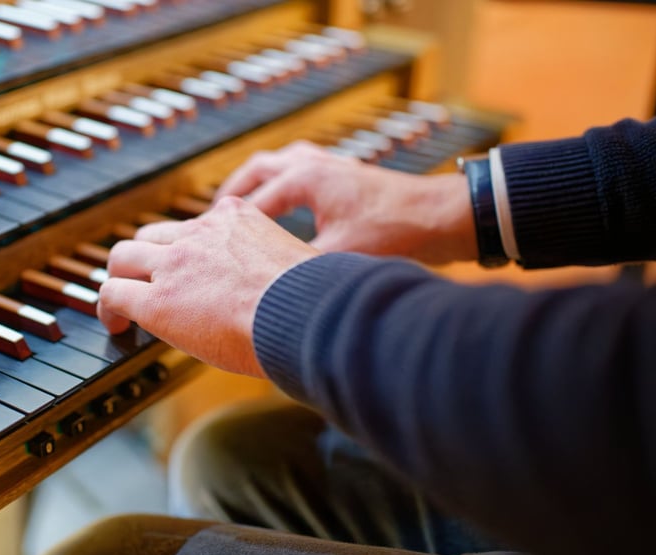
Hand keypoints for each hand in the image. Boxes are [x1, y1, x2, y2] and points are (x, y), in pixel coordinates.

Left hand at [98, 197, 318, 376]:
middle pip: (152, 235)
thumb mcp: (296, 261)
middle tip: (144, 282)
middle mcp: (200, 233)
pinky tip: (117, 326)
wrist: (304, 313)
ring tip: (122, 303)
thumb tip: (285, 290)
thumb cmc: (313, 299)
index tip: (187, 270)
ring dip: (121, 277)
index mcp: (236, 218)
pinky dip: (108, 309)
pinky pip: (113, 293)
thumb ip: (276, 265)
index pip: (195, 226)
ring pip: (123, 256)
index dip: (185, 249)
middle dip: (144, 258)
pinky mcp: (157, 300)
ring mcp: (174, 264)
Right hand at [215, 140, 477, 263]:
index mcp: (305, 177)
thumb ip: (297, 268)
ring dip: (256, 184)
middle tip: (212, 219)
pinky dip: (282, 186)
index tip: (209, 246)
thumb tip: (267, 291)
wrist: (445, 217)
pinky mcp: (345, 175)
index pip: (250, 203)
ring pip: (278, 165)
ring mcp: (331, 165)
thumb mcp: (339, 257)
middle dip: (232, 194)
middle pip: (256, 170)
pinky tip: (283, 209)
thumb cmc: (398, 230)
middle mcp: (313, 163)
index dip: (227, 227)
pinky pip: (299, 171)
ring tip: (239, 209)